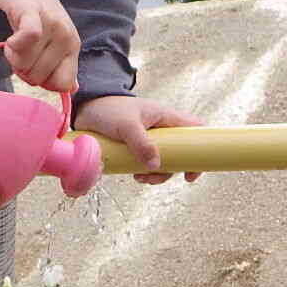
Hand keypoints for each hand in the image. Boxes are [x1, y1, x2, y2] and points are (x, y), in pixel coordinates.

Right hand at [0, 0, 78, 91]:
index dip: (43, 83)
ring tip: (13, 41)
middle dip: (23, 69)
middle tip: (20, 49)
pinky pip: (27, 40)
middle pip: (39, 78)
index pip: (64, 85)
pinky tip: (10, 41)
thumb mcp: (54, 39)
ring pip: (27, 64)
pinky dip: (14, 47)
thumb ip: (61, 64)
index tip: (32, 68)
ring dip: (13, 58)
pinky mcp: (33, 13)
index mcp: (73, 46)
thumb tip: (72, 90)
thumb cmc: (34, 11)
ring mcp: (52, 24)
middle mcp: (66, 36)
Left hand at [70, 95, 201, 185]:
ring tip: (139, 176)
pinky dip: (144, 172)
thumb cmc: (109, 110)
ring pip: (163, 161)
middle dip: (171, 170)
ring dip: (155, 174)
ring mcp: (150, 139)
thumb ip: (141, 144)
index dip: (201, 151)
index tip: (191, 172)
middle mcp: (162, 129)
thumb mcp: (126, 125)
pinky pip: (148, 164)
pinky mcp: (137, 148)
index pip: (196, 130)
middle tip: (155, 177)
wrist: (85, 109)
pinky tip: (134, 174)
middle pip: (180, 154)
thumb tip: (156, 166)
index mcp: (166, 117)